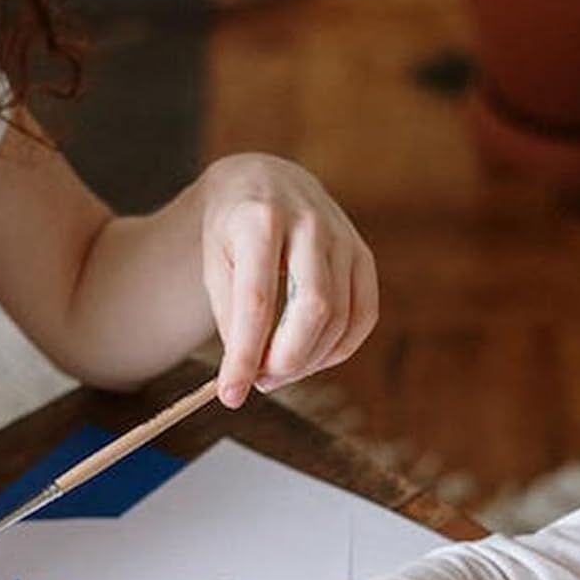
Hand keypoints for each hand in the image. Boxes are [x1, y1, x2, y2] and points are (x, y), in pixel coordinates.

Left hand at [198, 154, 377, 407]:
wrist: (262, 184)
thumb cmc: (232, 232)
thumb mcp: (216, 267)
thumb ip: (233, 320)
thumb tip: (249, 377)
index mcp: (260, 219)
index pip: (257, 301)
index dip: (245, 355)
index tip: (230, 395)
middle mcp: (309, 222)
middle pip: (313, 309)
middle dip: (287, 359)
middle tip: (261, 382)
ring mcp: (343, 237)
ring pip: (338, 318)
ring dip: (309, 360)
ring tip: (277, 370)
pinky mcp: (363, 255)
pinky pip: (363, 317)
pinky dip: (339, 349)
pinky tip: (312, 357)